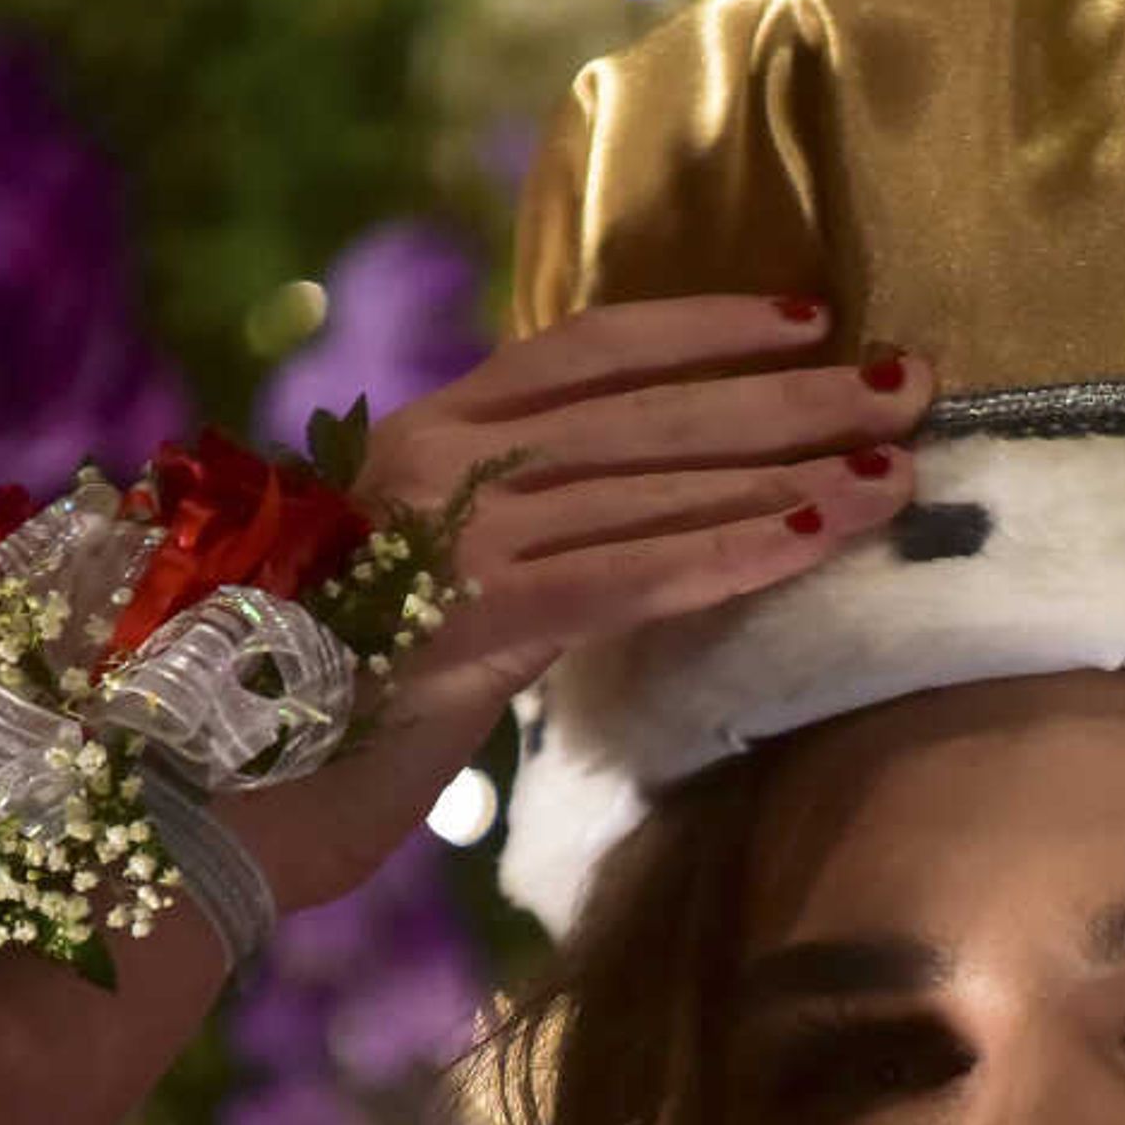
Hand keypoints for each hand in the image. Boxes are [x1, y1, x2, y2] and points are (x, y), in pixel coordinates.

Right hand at [218, 296, 935, 916]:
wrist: (212, 805)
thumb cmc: (321, 710)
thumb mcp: (423, 592)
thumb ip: (516, 540)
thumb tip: (641, 523)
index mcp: (420, 433)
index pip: (584, 349)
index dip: (702, 328)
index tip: (808, 318)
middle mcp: (432, 461)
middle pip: (647, 411)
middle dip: (791, 397)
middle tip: (911, 383)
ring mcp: (446, 538)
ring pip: (655, 487)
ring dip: (793, 474)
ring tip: (899, 467)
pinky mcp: (467, 626)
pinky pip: (630, 576)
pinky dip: (731, 554)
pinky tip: (818, 540)